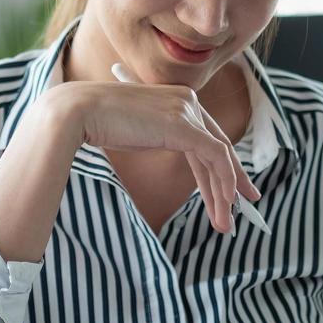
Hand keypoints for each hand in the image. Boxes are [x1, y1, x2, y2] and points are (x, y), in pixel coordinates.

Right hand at [42, 79, 260, 233]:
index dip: (220, 168)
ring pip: (219, 157)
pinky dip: (223, 182)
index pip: (207, 137)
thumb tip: (158, 145)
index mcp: (178, 99)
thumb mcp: (136, 129)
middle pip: (218, 148)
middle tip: (243, 208)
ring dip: (225, 193)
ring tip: (226, 223)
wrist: (79, 112)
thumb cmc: (97, 121)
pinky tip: (224, 204)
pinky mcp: (185, 126)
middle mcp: (188, 101)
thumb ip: (156, 133)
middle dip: (232, 182)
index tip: (231, 192)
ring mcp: (188, 112)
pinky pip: (215, 157)